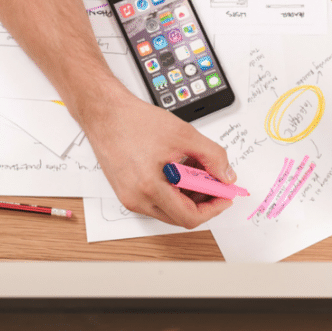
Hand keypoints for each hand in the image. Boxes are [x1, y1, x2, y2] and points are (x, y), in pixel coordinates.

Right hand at [81, 87, 234, 228]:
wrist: (105, 113)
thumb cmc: (134, 121)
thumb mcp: (184, 134)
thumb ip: (212, 156)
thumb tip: (226, 176)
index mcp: (149, 187)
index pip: (189, 217)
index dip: (213, 208)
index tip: (225, 196)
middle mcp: (136, 199)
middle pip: (180, 216)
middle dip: (202, 201)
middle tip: (215, 181)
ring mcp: (129, 197)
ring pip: (168, 209)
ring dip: (188, 195)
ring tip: (196, 169)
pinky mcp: (126, 192)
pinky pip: (156, 200)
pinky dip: (173, 190)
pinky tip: (179, 169)